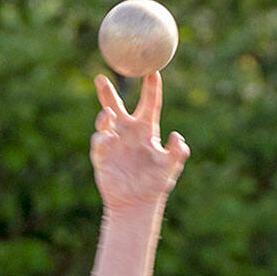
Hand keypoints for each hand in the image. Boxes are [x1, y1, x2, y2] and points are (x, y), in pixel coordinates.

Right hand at [90, 72, 189, 210]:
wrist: (136, 205)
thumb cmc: (155, 185)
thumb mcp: (170, 168)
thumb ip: (177, 153)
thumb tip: (177, 137)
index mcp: (147, 130)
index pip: (149, 104)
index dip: (151, 87)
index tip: (152, 71)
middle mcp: (128, 132)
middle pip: (117, 106)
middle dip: (108, 92)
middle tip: (100, 77)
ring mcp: (113, 143)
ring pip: (104, 122)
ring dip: (104, 116)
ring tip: (108, 115)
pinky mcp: (102, 156)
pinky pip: (99, 143)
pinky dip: (102, 138)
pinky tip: (108, 139)